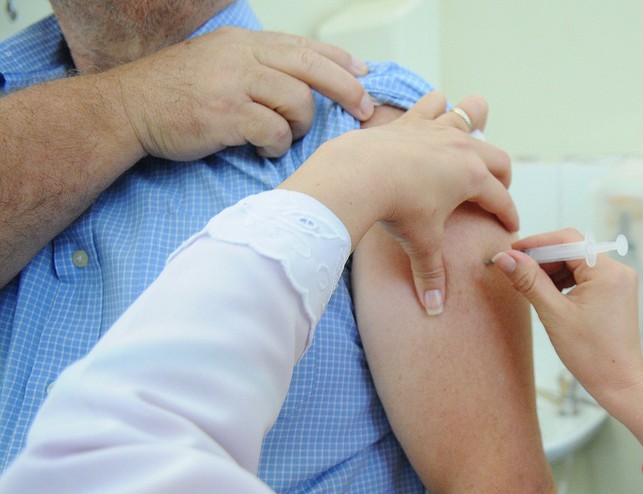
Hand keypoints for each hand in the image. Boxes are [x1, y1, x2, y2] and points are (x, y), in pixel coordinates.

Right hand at [112, 27, 375, 159]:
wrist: (126, 109)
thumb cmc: (172, 92)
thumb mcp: (216, 61)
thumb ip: (255, 65)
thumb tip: (300, 81)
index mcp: (243, 42)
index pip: (303, 45)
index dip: (338, 59)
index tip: (362, 73)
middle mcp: (242, 56)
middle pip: (312, 67)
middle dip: (346, 88)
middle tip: (365, 108)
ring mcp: (234, 83)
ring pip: (298, 100)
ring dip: (300, 125)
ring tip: (283, 136)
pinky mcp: (226, 114)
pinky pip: (274, 131)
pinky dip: (276, 145)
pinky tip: (263, 150)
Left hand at [279, 91, 516, 313]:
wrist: (361, 174)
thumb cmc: (397, 209)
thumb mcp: (420, 244)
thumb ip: (431, 275)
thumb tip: (435, 309)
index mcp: (473, 178)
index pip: (501, 200)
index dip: (509, 216)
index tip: (511, 228)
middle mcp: (462, 149)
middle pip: (497, 158)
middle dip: (501, 175)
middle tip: (496, 191)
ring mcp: (437, 130)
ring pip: (468, 117)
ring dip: (476, 122)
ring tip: (475, 131)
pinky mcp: (411, 121)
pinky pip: (431, 105)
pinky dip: (436, 106)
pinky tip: (435, 110)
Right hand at [490, 229, 642, 401]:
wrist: (619, 381)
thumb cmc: (592, 354)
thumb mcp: (554, 314)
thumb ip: (529, 281)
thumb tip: (505, 257)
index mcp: (607, 272)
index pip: (566, 241)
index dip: (536, 244)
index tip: (511, 252)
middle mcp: (618, 270)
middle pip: (572, 250)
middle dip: (542, 259)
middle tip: (515, 272)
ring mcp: (619, 281)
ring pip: (577, 263)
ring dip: (551, 271)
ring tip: (527, 286)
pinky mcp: (615, 291)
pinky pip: (586, 276)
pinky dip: (565, 281)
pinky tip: (547, 293)